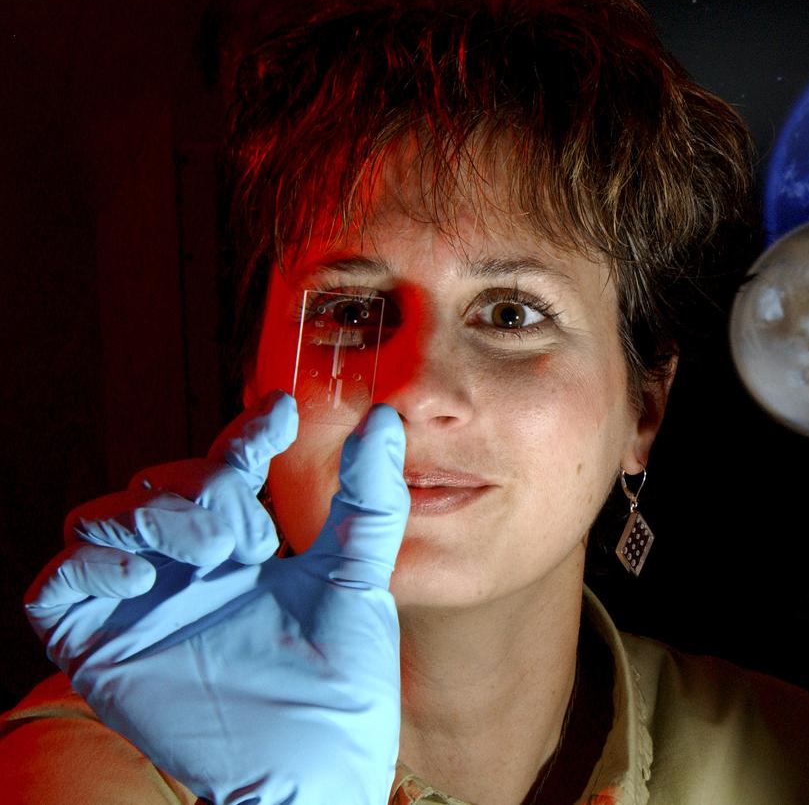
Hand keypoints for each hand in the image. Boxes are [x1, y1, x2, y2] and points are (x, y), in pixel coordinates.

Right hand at [25, 391, 409, 804]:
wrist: (315, 763)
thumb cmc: (344, 682)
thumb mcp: (360, 575)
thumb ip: (370, 498)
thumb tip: (384, 419)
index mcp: (246, 552)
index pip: (226, 468)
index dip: (244, 433)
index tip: (278, 411)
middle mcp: (188, 572)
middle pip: (159, 483)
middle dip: (198, 485)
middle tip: (245, 535)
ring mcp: (142, 608)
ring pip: (102, 517)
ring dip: (153, 515)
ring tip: (209, 553)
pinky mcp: (102, 649)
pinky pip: (56, 584)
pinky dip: (89, 563)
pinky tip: (144, 578)